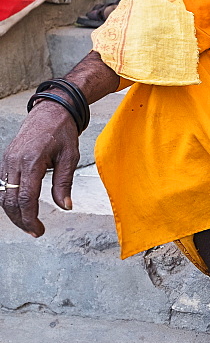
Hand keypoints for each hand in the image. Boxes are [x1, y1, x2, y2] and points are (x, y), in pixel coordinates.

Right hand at [0, 100, 79, 237]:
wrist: (51, 110)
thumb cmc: (62, 131)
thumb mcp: (70, 157)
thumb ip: (64, 183)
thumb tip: (65, 206)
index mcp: (32, 161)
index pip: (26, 198)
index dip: (30, 218)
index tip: (38, 230)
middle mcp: (16, 161)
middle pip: (11, 200)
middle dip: (21, 220)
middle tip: (35, 231)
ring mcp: (8, 160)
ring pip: (4, 194)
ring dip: (14, 212)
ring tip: (29, 223)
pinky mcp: (7, 159)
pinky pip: (3, 185)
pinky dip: (10, 199)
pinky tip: (21, 207)